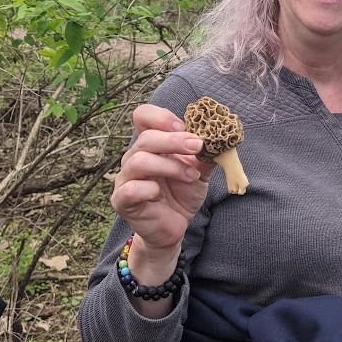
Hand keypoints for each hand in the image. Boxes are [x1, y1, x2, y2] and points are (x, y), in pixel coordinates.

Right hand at [111, 104, 214, 252]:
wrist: (175, 226)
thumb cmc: (183, 193)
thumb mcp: (200, 169)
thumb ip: (206, 153)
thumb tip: (220, 138)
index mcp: (151, 144)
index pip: (143, 116)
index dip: (162, 117)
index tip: (185, 126)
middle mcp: (134, 157)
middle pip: (146, 138)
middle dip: (176, 140)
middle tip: (198, 146)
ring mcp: (125, 178)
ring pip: (139, 161)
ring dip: (171, 166)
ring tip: (191, 176)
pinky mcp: (122, 200)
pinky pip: (131, 189)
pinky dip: (150, 189)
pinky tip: (161, 194)